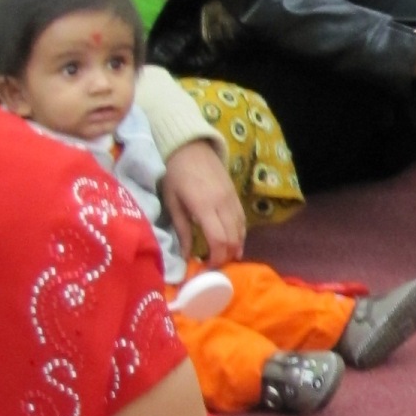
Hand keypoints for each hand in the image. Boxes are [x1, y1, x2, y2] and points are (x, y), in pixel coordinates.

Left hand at [160, 137, 244, 266]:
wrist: (190, 146)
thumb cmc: (175, 174)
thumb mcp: (172, 202)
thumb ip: (181, 230)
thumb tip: (186, 256)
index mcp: (204, 206)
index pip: (218, 239)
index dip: (216, 258)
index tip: (207, 269)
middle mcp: (222, 204)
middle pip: (232, 238)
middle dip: (225, 256)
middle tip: (214, 266)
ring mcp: (232, 199)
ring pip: (241, 230)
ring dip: (234, 247)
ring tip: (224, 258)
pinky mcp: (236, 195)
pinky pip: (243, 220)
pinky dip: (240, 235)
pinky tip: (234, 244)